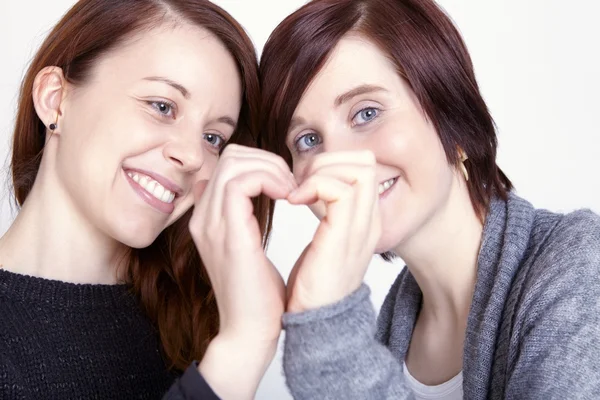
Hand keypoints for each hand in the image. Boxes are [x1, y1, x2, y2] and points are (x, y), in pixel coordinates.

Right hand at [189, 144, 294, 397]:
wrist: (250, 331)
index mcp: (208, 218)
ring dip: (271, 169)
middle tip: (291, 184)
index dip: (260, 163)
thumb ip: (240, 217)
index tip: (286, 184)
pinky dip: (269, 180)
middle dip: (267, 161)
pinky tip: (287, 197)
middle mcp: (203, 217)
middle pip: (230, 157)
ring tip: (291, 191)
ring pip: (234, 164)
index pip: (227, 164)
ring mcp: (212, 225)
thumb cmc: (256, 293)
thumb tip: (242, 191)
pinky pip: (241, 184)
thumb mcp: (246, 246)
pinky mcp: (229, 234)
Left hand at [286, 151, 380, 312]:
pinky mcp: (345, 236)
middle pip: (366, 162)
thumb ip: (325, 212)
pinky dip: (313, 186)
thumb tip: (306, 185)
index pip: (363, 167)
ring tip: (297, 191)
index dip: (331, 163)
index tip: (302, 181)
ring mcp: (361, 227)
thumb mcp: (324, 241)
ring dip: (321, 170)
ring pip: (358, 169)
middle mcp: (369, 221)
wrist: (313, 323)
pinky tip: (293, 202)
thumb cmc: (311, 286)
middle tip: (300, 181)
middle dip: (328, 160)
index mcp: (364, 220)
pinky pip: (340, 190)